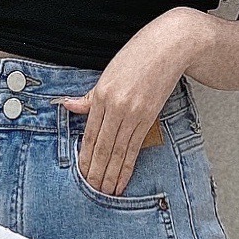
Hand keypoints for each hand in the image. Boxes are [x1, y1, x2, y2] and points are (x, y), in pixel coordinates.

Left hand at [52, 9, 196, 196]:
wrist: (171, 46)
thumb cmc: (139, 55)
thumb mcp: (108, 73)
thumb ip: (89, 96)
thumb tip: (67, 105)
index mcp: (102, 95)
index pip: (89, 134)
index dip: (84, 157)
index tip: (81, 173)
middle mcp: (117, 107)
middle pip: (103, 147)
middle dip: (96, 172)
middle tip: (91, 191)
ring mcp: (134, 113)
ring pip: (118, 151)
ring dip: (111, 174)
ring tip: (106, 192)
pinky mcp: (150, 116)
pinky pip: (136, 146)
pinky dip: (128, 165)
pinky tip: (123, 178)